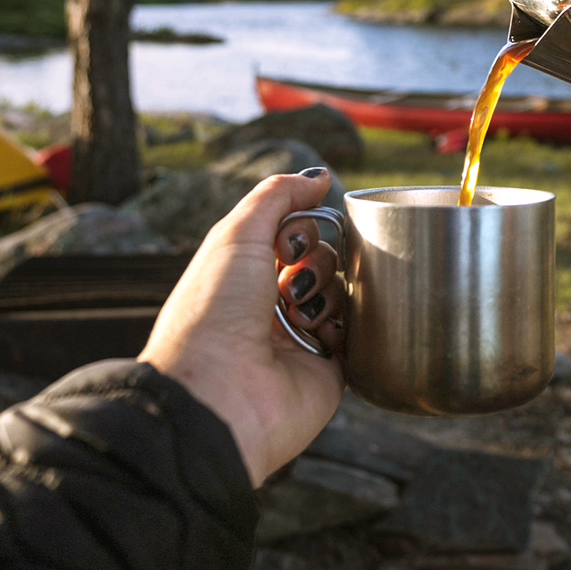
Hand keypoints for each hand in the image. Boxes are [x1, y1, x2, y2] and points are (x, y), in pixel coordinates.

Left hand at [140, 169, 347, 487]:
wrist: (219, 392)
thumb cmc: (213, 311)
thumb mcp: (236, 234)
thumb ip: (278, 195)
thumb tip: (320, 177)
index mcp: (243, 275)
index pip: (292, 234)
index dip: (300, 229)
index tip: (287, 241)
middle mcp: (269, 306)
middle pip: (322, 259)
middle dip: (314, 261)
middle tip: (289, 281)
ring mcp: (300, 338)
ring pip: (341, 291)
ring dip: (324, 293)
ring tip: (298, 313)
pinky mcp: (328, 369)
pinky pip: (357, 333)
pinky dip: (343, 325)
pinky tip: (321, 333)